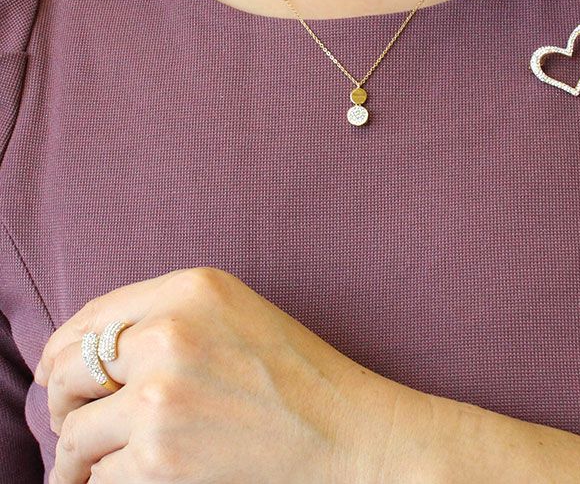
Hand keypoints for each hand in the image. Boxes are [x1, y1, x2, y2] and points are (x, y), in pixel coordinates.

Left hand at [34, 267, 436, 482]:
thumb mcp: (231, 314)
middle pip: (67, 372)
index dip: (63, 354)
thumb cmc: (294, 374)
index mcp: (189, 288)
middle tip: (75, 425)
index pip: (88, 319)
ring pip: (73, 434)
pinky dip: (110, 483)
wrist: (344, 431)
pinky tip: (141, 476)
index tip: (62, 379)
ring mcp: (161, 397)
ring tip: (100, 462)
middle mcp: (169, 334)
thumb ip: (161, 318)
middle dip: (64, 404)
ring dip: (82, 455)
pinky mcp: (160, 458)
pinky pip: (98, 479)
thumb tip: (79, 361)